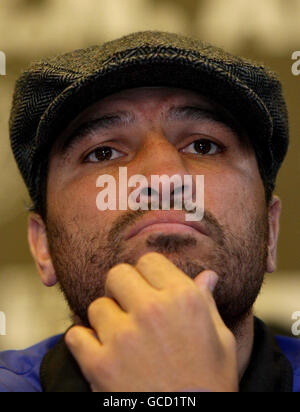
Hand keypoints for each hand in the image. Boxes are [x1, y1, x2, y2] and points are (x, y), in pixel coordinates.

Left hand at [65, 252, 237, 391]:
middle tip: (130, 307)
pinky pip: (75, 336)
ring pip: (97, 305)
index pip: (149, 260)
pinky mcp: (100, 366)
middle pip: (118, 274)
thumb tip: (206, 276)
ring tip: (120, 337)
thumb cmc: (210, 383)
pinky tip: (101, 352)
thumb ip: (207, 303)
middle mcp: (151, 311)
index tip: (148, 287)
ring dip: (106, 319)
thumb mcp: (221, 341)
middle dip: (122, 287)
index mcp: (183, 299)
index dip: (148, 273)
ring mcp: (123, 338)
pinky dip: (84, 343)